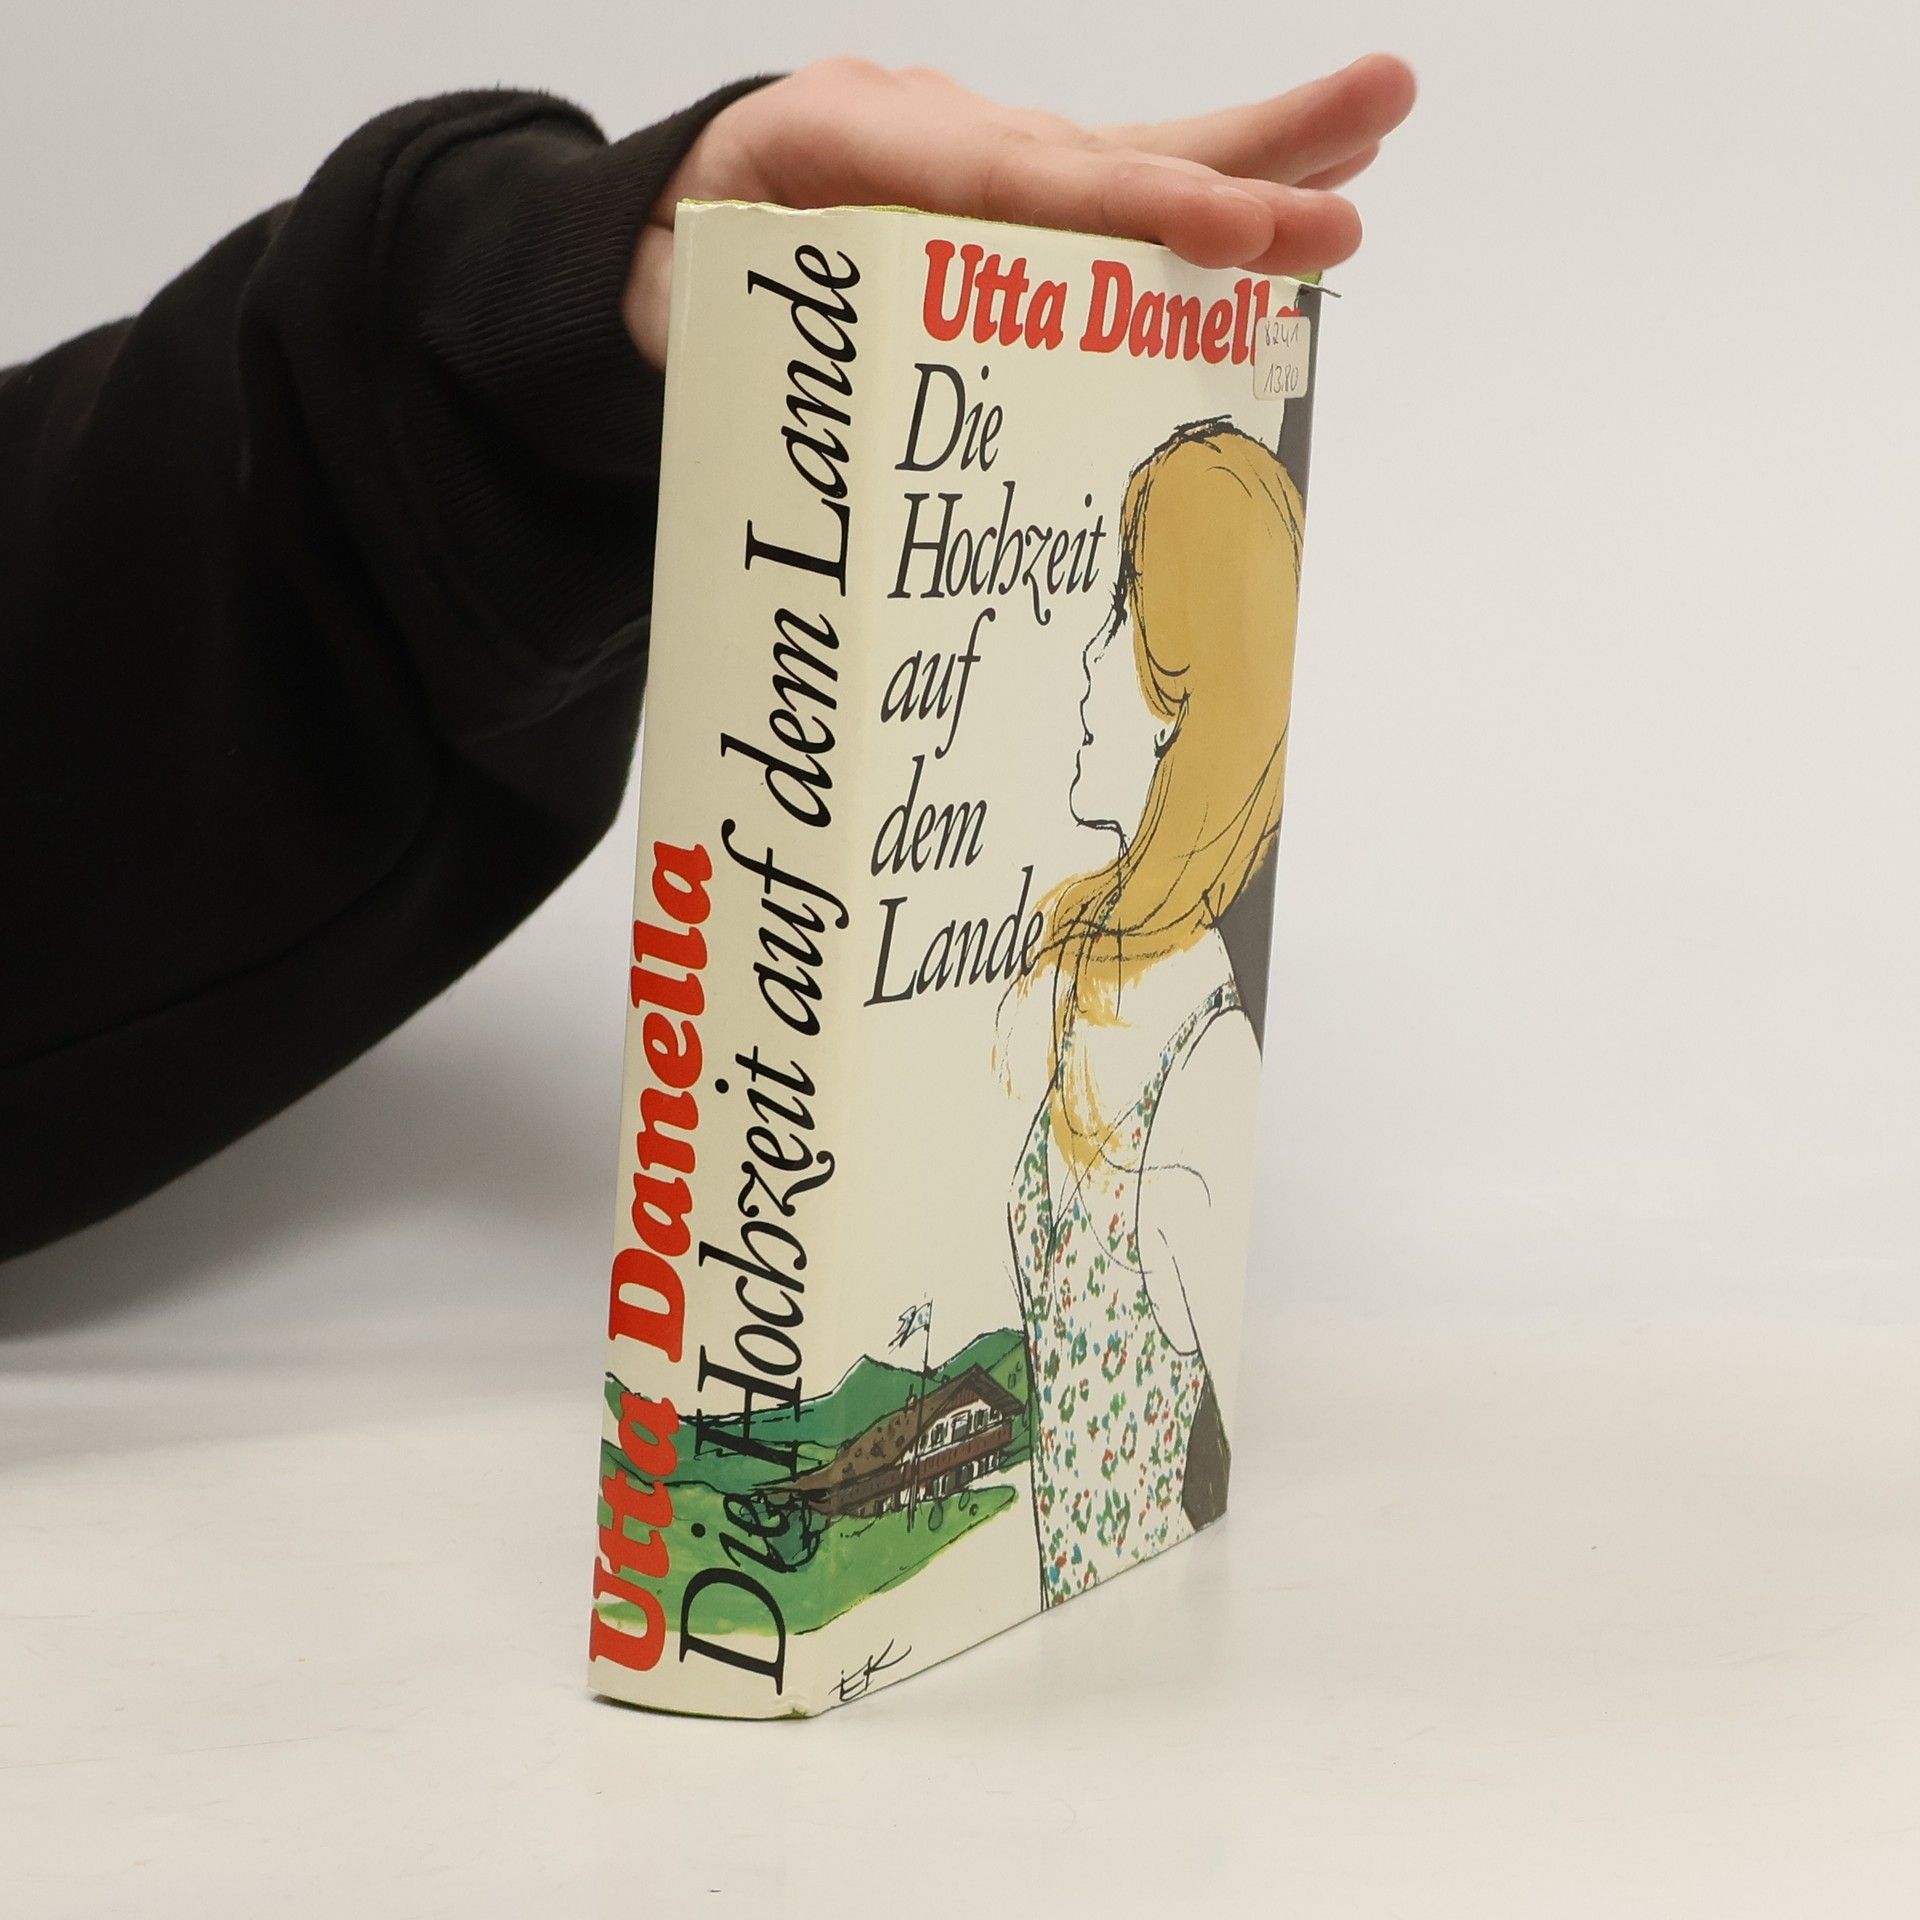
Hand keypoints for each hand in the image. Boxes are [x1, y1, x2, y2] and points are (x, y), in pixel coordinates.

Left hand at [623, 54, 1416, 367]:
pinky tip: (1311, 182)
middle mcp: (929, 125)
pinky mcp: (1008, 192)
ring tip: (1374, 137)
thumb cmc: (675, 267)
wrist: (658, 213)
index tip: (1216, 234)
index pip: (999, 178)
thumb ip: (751, 330)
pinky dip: (1209, 191)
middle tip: (1340, 198)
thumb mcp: (681, 301)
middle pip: (1092, 154)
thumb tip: (833, 383)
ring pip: (1127, 158)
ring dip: (1255, 162)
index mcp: (839, 137)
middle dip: (1221, 182)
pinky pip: (1119, 186)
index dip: (1115, 213)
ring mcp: (978, 151)